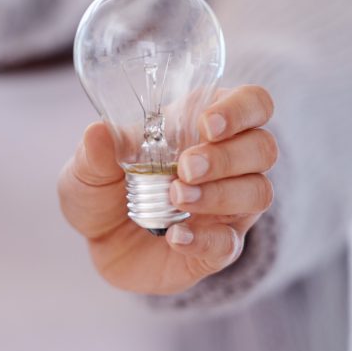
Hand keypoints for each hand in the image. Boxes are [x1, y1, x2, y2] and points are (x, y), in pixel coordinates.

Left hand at [58, 85, 276, 294]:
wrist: (99, 244)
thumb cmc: (103, 190)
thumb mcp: (88, 168)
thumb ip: (94, 152)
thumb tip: (98, 132)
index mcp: (203, 125)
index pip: (252, 103)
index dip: (240, 110)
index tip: (208, 124)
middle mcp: (228, 163)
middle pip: (263, 147)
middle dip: (227, 156)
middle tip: (185, 166)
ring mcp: (229, 206)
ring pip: (258, 192)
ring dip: (220, 194)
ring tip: (176, 197)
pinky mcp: (218, 247)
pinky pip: (230, 243)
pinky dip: (204, 239)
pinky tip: (175, 236)